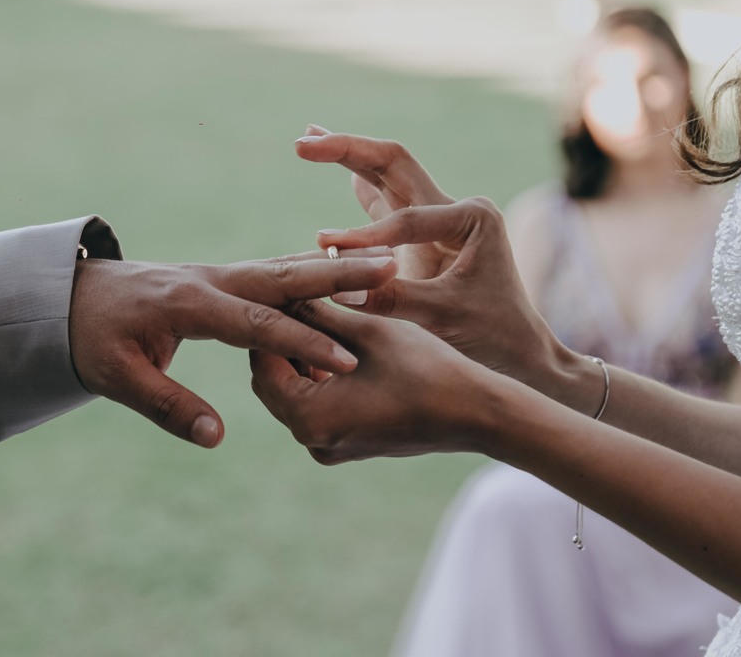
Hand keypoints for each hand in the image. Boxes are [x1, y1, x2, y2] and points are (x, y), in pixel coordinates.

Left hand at [68, 250, 395, 447]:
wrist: (71, 295)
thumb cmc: (92, 338)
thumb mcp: (115, 377)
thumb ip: (167, 405)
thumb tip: (215, 436)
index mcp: (191, 305)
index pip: (257, 324)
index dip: (303, 342)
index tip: (348, 361)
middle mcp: (212, 281)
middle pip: (285, 277)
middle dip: (338, 276)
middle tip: (388, 271)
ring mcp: (219, 276)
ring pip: (285, 269)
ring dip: (333, 268)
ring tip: (383, 266)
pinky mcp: (223, 280)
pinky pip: (275, 274)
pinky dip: (311, 272)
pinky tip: (343, 274)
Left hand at [249, 300, 514, 463]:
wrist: (476, 414)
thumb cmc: (424, 368)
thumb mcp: (366, 330)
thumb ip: (318, 312)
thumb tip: (285, 292)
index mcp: (308, 417)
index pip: (264, 364)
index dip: (269, 325)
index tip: (277, 293)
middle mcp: (313, 440)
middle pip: (274, 382)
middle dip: (282, 342)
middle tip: (291, 301)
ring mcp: (331, 447)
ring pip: (296, 395)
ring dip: (301, 358)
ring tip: (314, 315)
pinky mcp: (350, 445)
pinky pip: (319, 408)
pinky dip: (320, 378)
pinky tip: (335, 343)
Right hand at [296, 128, 564, 385]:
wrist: (520, 357)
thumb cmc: (492, 338)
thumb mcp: (442, 318)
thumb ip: (391, 299)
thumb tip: (336, 290)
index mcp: (471, 217)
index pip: (404, 219)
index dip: (363, 238)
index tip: (325, 249)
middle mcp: (457, 207)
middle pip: (393, 163)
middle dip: (347, 150)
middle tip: (302, 142)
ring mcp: (440, 219)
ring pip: (386, 175)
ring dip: (348, 156)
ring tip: (308, 137)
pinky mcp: (425, 237)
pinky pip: (385, 203)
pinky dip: (358, 185)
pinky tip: (339, 171)